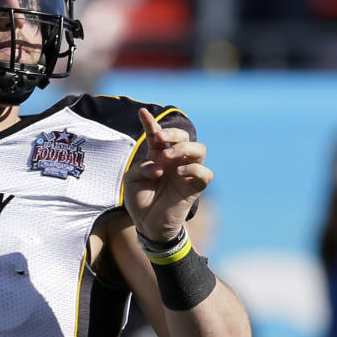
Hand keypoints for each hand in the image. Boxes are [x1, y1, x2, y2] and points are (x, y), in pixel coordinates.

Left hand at [123, 108, 212, 241]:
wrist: (147, 224)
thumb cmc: (140, 199)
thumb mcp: (132, 180)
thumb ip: (142, 168)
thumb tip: (160, 167)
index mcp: (158, 155)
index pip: (157, 134)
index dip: (151, 122)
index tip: (141, 112)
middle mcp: (175, 161)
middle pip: (185, 136)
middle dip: (174, 133)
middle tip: (160, 141)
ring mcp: (186, 173)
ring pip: (200, 149)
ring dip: (184, 148)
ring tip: (168, 157)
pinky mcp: (194, 188)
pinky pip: (205, 174)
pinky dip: (194, 170)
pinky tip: (178, 173)